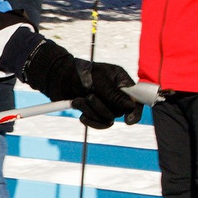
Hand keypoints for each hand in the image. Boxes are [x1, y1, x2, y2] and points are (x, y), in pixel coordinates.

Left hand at [23, 40, 145, 129]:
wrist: (60, 78)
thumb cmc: (82, 73)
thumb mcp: (100, 81)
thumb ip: (114, 94)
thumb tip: (130, 106)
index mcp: (122, 82)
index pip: (137, 100)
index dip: (136, 111)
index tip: (129, 120)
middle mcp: (118, 94)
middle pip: (119, 112)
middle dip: (101, 107)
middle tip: (88, 96)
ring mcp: (108, 105)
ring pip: (108, 120)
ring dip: (91, 112)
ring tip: (79, 100)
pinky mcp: (97, 113)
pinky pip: (99, 124)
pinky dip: (89, 119)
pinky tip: (80, 113)